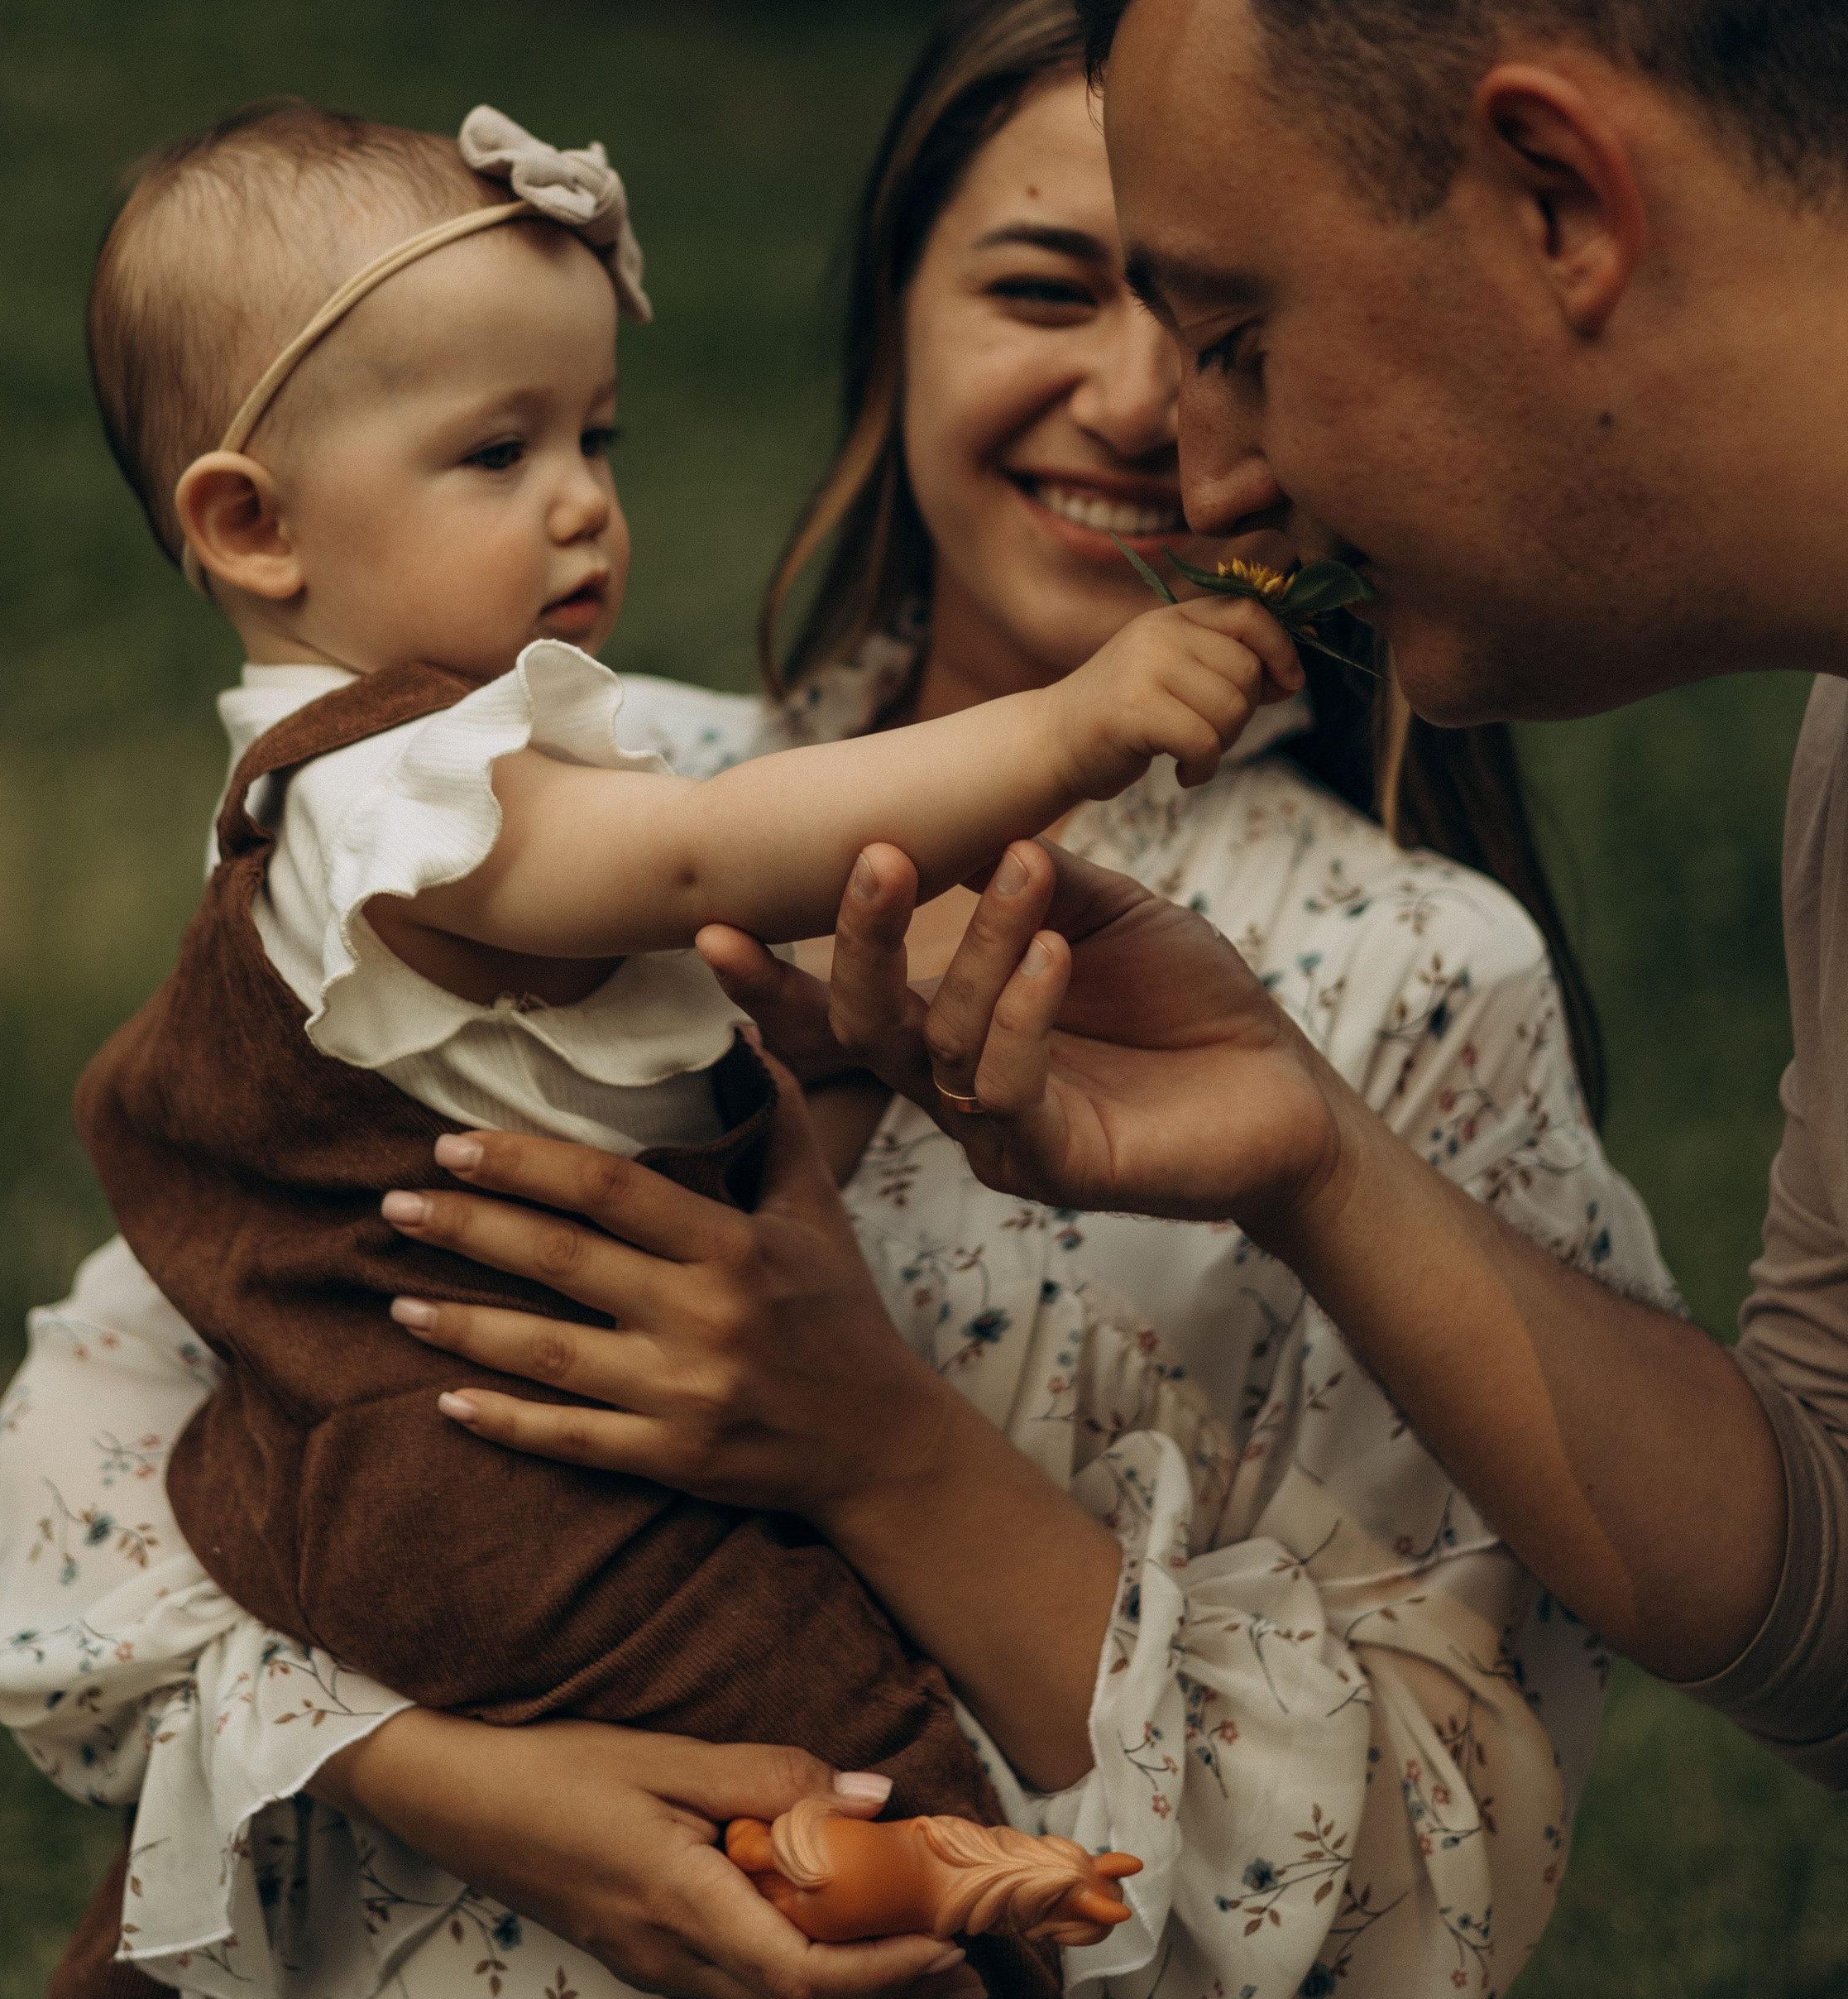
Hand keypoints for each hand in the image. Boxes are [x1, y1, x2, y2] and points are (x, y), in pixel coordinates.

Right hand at [318, 1714, 985, 1998]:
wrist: (456, 1803)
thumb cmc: (555, 1767)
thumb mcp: (663, 1753)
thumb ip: (769, 1781)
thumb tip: (874, 1799)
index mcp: (680, 1902)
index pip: (804, 1970)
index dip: (887, 1969)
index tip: (952, 1944)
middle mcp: (670, 1956)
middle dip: (898, 1997)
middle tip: (977, 1977)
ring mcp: (653, 1971)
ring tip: (933, 1995)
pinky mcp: (643, 1966)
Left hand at [380, 1058, 953, 1520]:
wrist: (883, 1445)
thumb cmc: (840, 1313)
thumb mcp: (818, 1209)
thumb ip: (777, 1119)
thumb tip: (740, 1029)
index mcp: (736, 1246)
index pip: (611, 1189)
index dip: (526, 1163)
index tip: (454, 1143)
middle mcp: (708, 1317)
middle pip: (564, 1262)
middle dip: (470, 1228)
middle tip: (394, 1205)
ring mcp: (688, 1396)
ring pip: (552, 1355)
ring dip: (464, 1327)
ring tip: (396, 1300)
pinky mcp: (675, 1460)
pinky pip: (572, 1441)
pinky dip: (506, 1424)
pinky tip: (448, 1403)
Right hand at [708, 836, 1347, 1232]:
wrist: (1286, 1086)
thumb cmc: (1185, 1002)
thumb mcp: (1097, 914)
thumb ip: (1024, 883)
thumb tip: (960, 833)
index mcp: (946, 1030)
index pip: (837, 1010)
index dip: (770, 981)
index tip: (710, 926)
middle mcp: (952, 1089)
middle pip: (861, 1026)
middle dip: (858, 941)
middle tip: (880, 856)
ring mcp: (998, 1135)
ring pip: (939, 1043)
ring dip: (978, 944)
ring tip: (1023, 864)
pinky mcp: (1056, 1165)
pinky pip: (1009, 1088)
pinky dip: (1024, 1010)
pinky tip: (1056, 951)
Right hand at [1052, 593, 1303, 800]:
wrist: (1053, 743)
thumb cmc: (1124, 715)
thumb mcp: (1172, 671)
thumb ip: (1223, 663)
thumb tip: (1291, 677)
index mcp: (1172, 617)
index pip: (1251, 613)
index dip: (1281, 649)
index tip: (1287, 685)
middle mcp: (1158, 633)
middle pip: (1247, 671)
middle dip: (1243, 714)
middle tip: (1208, 734)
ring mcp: (1142, 667)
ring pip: (1230, 709)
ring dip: (1222, 745)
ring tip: (1193, 753)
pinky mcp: (1132, 710)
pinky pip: (1203, 742)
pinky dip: (1203, 768)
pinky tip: (1183, 773)